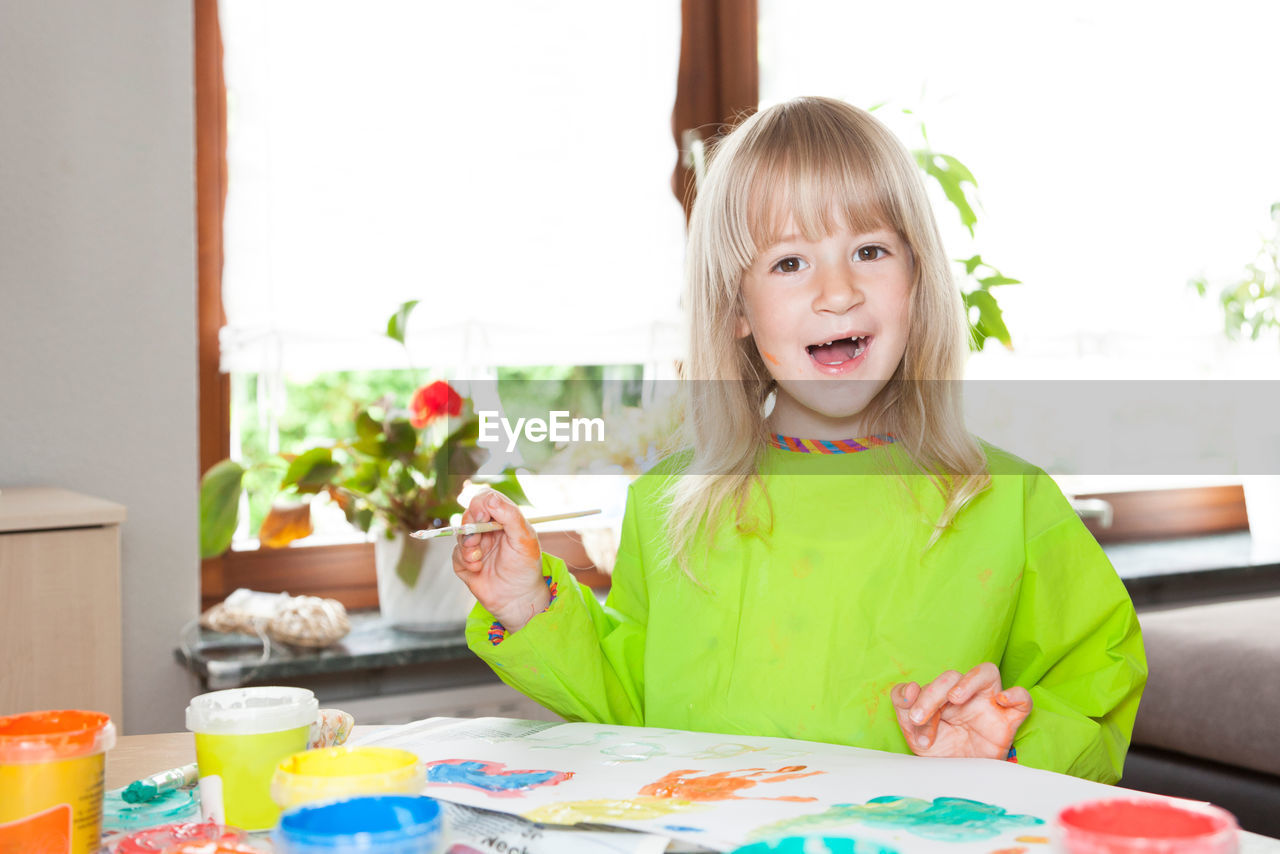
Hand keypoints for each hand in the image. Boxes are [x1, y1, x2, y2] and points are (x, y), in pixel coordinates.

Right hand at [451, 490, 547, 631]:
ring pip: (460, 535)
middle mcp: (488, 530)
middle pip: (469, 515)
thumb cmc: (526, 567)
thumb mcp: (524, 539)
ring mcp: (476, 545)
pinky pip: (456, 554)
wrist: (517, 598)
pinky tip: (478, 569)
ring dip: (468, 547)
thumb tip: (490, 500)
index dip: (480, 504)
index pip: (486, 499)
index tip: (481, 517)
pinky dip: (465, 561)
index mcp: (504, 519)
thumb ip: (510, 516)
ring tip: (479, 559)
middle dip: (471, 528)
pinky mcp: (465, 562)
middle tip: (477, 542)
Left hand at [891, 662, 1031, 759]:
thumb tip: (909, 688)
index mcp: (941, 698)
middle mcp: (965, 696)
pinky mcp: (1009, 720)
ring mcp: (988, 705)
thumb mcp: (916, 736)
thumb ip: (905, 710)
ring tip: (954, 698)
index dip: (916, 697)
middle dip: (931, 694)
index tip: (911, 719)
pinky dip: (1017, 695)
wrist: (964, 782)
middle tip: (919, 718)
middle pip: (952, 676)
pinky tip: (1002, 700)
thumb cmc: (943, 753)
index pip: (928, 685)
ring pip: (987, 672)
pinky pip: (1023, 699)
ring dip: (969, 680)